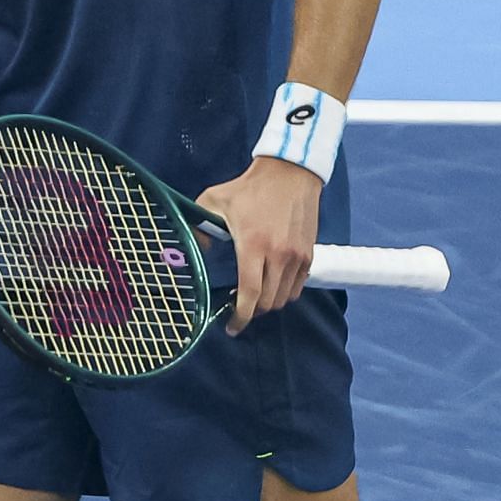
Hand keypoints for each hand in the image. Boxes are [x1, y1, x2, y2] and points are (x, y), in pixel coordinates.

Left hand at [195, 157, 322, 335]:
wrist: (289, 173)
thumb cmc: (249, 188)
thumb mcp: (214, 200)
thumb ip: (198, 225)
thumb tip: (192, 250)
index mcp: (253, 244)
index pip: (250, 293)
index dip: (241, 316)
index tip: (232, 327)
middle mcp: (279, 255)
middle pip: (267, 302)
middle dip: (252, 311)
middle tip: (239, 307)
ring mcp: (297, 256)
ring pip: (284, 298)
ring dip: (268, 303)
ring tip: (255, 295)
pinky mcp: (309, 254)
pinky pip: (297, 287)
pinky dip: (284, 292)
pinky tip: (272, 283)